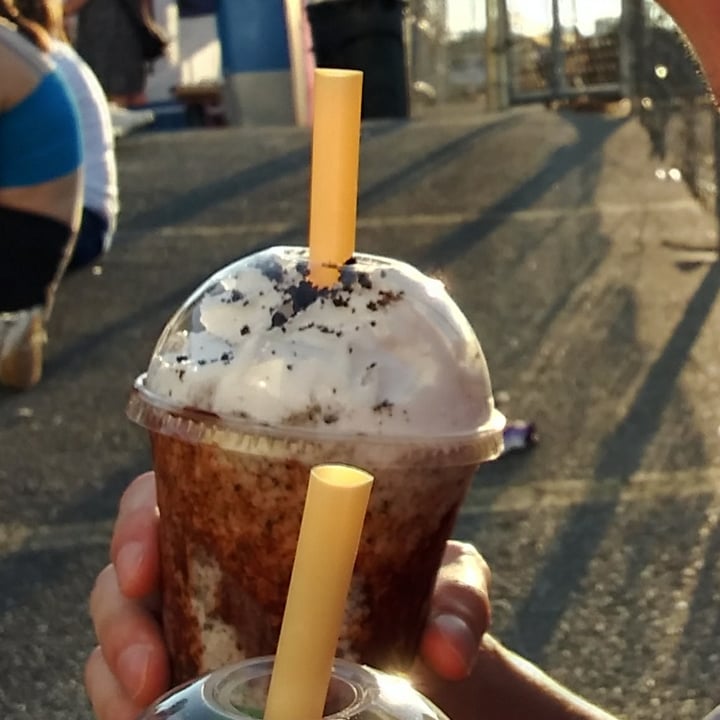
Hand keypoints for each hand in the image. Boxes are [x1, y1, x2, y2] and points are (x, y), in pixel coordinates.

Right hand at [85, 473, 492, 719]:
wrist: (420, 659)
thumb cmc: (423, 595)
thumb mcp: (447, 583)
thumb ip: (455, 602)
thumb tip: (447, 652)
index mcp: (256, 513)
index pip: (172, 495)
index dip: (139, 522)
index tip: (145, 564)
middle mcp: (214, 561)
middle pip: (130, 569)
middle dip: (121, 615)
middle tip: (146, 666)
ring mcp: (196, 620)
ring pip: (120, 632)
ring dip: (115, 673)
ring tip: (142, 709)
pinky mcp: (194, 675)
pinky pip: (135, 686)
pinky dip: (129, 706)